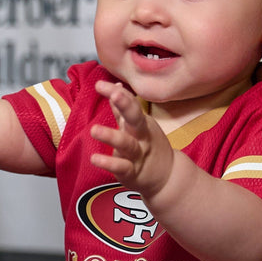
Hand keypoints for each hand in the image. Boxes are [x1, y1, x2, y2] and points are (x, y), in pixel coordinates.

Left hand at [88, 80, 174, 196]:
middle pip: (135, 118)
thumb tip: (115, 86)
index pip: (130, 103)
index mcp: (141, 123)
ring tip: (94, 130)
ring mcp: (138, 155)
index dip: (116, 93)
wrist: (167, 176)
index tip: (100, 84)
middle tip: (114, 95)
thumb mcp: (138, 126)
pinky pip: (122, 167)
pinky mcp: (132, 173)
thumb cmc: (148, 145)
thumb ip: (123, 109)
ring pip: (126, 144)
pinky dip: (109, 163)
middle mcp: (141, 136)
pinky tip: (95, 158)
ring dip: (111, 136)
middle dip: (126, 105)